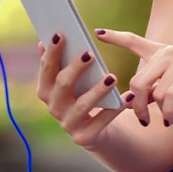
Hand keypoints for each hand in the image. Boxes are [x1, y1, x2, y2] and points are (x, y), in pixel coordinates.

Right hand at [35, 33, 133, 149]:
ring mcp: (68, 124)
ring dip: (97, 90)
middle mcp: (54, 107)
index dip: (52, 52)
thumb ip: (59, 63)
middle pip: (62, 84)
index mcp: (47, 90)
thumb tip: (44, 41)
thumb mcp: (72, 80)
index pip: (46, 69)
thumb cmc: (83, 96)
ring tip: (112, 77)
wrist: (96, 131)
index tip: (60, 34)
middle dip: (75, 68)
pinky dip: (116, 108)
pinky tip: (128, 96)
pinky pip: (102, 121)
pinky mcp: (84, 137)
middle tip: (89, 53)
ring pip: (82, 105)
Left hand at [94, 28, 172, 129]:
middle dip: (137, 107)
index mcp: (162, 53)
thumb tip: (133, 104)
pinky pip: (170, 97)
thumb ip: (155, 89)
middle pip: (138, 82)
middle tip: (144, 121)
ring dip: (158, 114)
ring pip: (154, 93)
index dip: (115, 37)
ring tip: (167, 121)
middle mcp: (168, 52)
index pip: (134, 41)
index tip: (98, 33)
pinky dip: (169, 113)